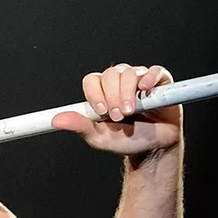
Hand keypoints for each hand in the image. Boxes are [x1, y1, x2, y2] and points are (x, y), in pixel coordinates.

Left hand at [52, 64, 181, 156]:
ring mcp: (140, 80)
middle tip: (118, 116)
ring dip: (127, 93)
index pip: (92, 81)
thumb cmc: (125, 140)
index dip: (95, 94)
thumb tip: (56, 120)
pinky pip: (154, 71)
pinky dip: (149, 78)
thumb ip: (79, 126)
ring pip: (129, 73)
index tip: (101, 111)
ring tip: (131, 111)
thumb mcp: (99, 136)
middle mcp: (119, 82)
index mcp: (102, 92)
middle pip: (110, 75)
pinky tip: (145, 89)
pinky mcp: (160, 82)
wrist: (153, 147)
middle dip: (112, 96)